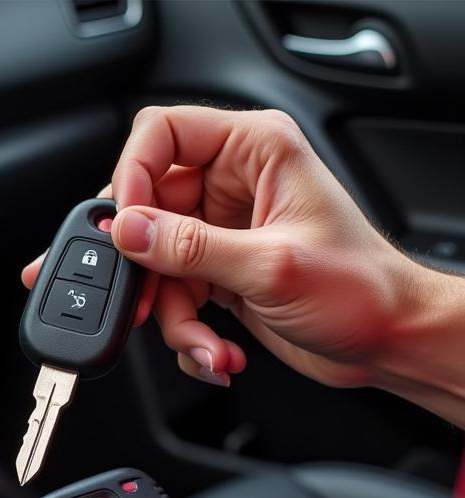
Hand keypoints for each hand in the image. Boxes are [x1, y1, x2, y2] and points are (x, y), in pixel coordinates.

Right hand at [23, 106, 431, 390]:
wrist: (387, 340)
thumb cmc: (361, 289)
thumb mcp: (269, 266)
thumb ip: (190, 248)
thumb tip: (129, 230)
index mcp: (254, 152)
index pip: (163, 134)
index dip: (133, 176)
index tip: (124, 227)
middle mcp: (232, 186)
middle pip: (147, 210)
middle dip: (144, 268)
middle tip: (145, 301)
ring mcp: (222, 232)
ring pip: (155, 266)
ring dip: (173, 317)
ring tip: (204, 343)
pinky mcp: (217, 273)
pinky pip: (173, 298)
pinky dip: (187, 333)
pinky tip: (217, 349)